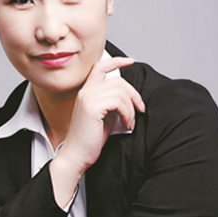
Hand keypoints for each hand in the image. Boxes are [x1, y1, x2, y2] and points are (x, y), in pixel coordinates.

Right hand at [57, 56, 145, 173]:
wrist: (76, 156)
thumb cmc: (90, 139)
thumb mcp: (103, 115)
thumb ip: (112, 102)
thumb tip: (130, 96)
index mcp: (87, 91)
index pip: (100, 67)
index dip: (117, 61)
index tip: (131, 61)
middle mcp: (86, 91)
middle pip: (118, 81)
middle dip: (134, 94)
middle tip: (140, 109)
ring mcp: (88, 98)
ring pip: (121, 91)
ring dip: (131, 108)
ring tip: (130, 122)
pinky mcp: (92, 107)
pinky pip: (119, 102)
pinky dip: (128, 114)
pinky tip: (126, 124)